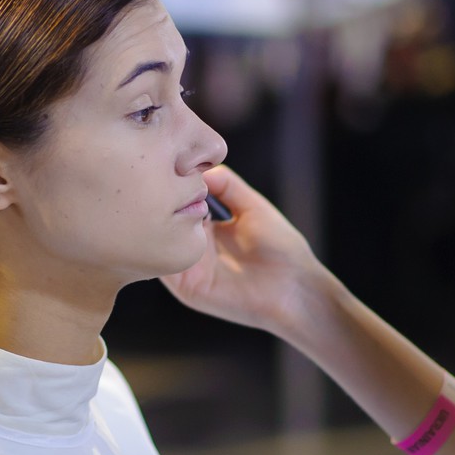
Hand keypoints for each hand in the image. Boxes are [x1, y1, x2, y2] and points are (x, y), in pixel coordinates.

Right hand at [160, 165, 333, 339]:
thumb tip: (198, 167)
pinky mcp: (188, 287)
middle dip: (161, 202)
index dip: (172, 187)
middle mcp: (193, 247)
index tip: (169, 167)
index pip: (176, 204)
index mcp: (206, 227)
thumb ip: (226, 184)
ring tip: (172, 204)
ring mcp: (188, 268)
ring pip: (158, 243)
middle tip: (164, 184)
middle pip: (162, 222)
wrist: (296, 287)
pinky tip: (180, 227)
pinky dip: (166, 246)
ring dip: (160, 224)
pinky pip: (165, 266)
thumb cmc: (281, 248)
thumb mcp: (252, 206)